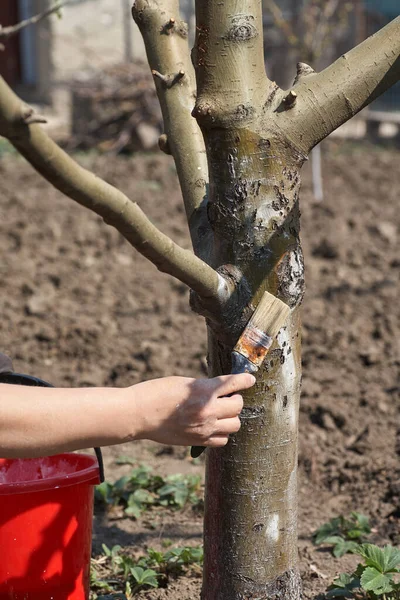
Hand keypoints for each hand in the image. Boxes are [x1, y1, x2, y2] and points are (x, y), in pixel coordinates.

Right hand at [127, 373, 254, 447]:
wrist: (139, 414)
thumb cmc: (157, 392)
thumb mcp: (184, 382)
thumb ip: (205, 387)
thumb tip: (220, 390)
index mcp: (204, 391)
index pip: (234, 384)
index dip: (245, 380)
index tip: (250, 379)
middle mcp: (208, 410)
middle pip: (238, 406)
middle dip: (235, 400)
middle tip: (226, 396)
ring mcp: (204, 428)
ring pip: (235, 425)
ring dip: (231, 417)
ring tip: (220, 412)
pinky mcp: (198, 441)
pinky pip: (222, 440)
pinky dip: (222, 432)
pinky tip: (213, 425)